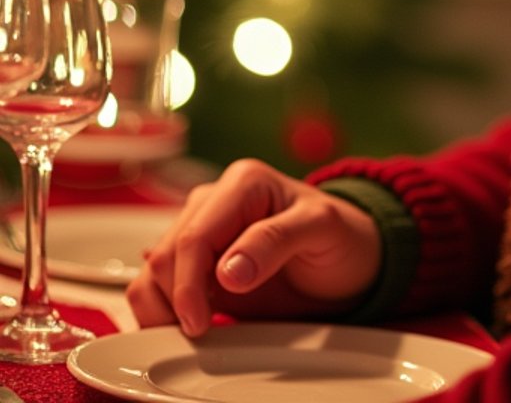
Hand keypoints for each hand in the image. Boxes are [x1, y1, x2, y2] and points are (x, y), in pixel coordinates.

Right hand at [126, 158, 382, 336]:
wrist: (350, 261)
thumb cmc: (342, 236)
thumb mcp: (322, 229)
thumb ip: (275, 240)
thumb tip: (227, 271)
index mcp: (242, 183)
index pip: (195, 235)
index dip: (188, 283)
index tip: (198, 322)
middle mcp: (216, 203)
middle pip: (167, 254)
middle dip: (173, 299)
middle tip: (200, 333)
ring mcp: (204, 235)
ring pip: (155, 271)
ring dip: (161, 307)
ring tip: (195, 331)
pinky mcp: (199, 267)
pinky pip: (160, 286)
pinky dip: (161, 311)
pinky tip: (186, 326)